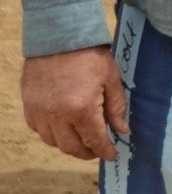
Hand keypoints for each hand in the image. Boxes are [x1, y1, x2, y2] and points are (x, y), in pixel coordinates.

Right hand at [23, 46, 126, 161]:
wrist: (59, 37)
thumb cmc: (89, 56)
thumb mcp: (111, 80)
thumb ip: (117, 108)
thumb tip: (122, 130)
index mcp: (81, 109)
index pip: (94, 140)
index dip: (105, 151)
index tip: (112, 155)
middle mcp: (57, 115)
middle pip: (70, 147)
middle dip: (86, 152)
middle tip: (97, 150)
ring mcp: (39, 111)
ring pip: (52, 141)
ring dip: (67, 144)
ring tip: (80, 139)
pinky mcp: (27, 104)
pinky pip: (37, 128)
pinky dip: (50, 133)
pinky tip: (61, 127)